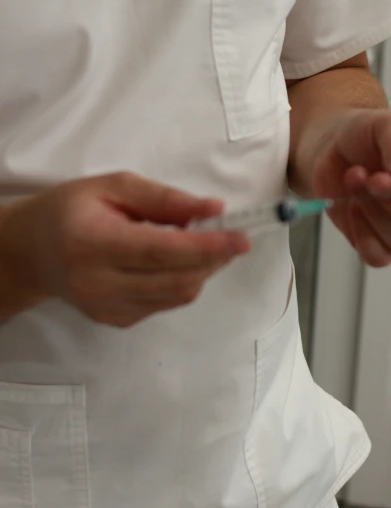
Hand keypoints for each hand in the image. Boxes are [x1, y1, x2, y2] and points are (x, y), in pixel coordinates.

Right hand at [0, 172, 249, 325]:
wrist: (32, 252)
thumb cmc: (71, 210)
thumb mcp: (114, 186)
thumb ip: (165, 199)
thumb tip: (214, 210)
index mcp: (92, 243)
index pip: (161, 251)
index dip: (207, 247)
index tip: (241, 239)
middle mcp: (97, 283)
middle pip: (177, 280)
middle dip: (214, 260)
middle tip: (230, 238)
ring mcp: (106, 308)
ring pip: (177, 296)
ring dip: (202, 271)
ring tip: (200, 245)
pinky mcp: (115, 321)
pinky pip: (165, 304)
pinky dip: (182, 282)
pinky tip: (171, 263)